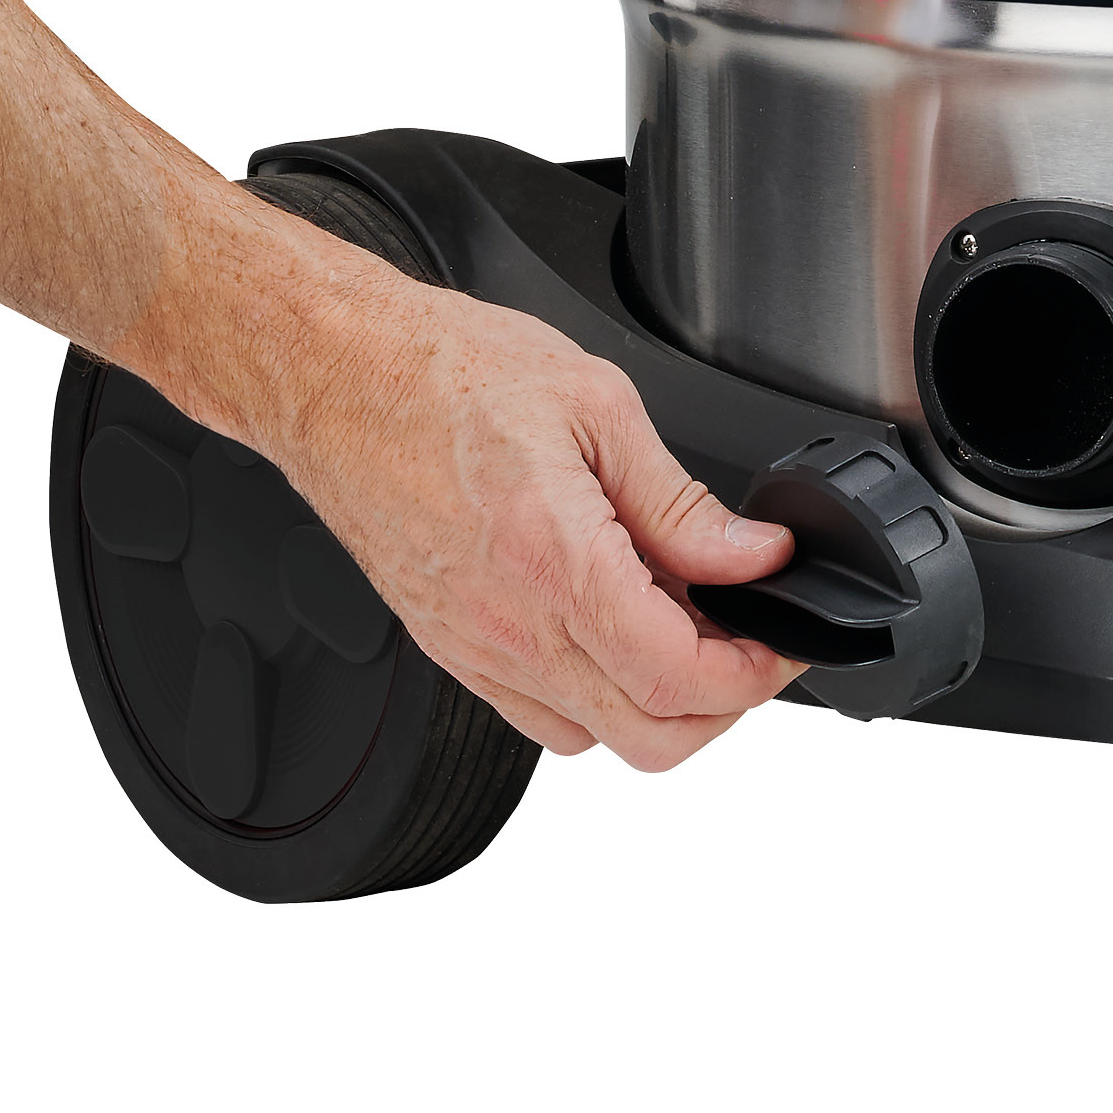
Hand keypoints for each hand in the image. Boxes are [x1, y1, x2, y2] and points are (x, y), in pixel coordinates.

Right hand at [270, 265, 805, 770]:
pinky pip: (544, 716)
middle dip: (722, 704)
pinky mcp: (452, 651)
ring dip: (658, 701)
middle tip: (744, 640)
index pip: (684, 680)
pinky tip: (610, 624)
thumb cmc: (440, 374)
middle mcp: (512, 628)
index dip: (756, 673)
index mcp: (557, 564)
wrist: (332, 375)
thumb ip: (683, 502)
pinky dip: (598, 694)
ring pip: (599, 738)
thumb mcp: (596, 407)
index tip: (780, 639)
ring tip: (676, 625)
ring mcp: (476, 651)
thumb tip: (754, 555)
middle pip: (653, 738)